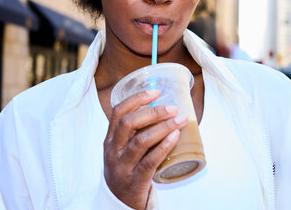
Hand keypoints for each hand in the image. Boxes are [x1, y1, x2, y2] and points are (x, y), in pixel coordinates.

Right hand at [103, 89, 187, 208]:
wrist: (118, 202)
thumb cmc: (126, 169)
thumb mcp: (123, 149)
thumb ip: (136, 132)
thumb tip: (164, 110)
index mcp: (110, 139)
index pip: (118, 112)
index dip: (137, 99)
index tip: (156, 92)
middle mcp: (113, 150)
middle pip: (128, 123)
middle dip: (152, 112)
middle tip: (173, 108)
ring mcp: (122, 166)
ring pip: (140, 141)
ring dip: (163, 128)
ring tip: (179, 120)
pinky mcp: (134, 180)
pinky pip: (149, 161)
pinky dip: (163, 147)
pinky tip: (175, 138)